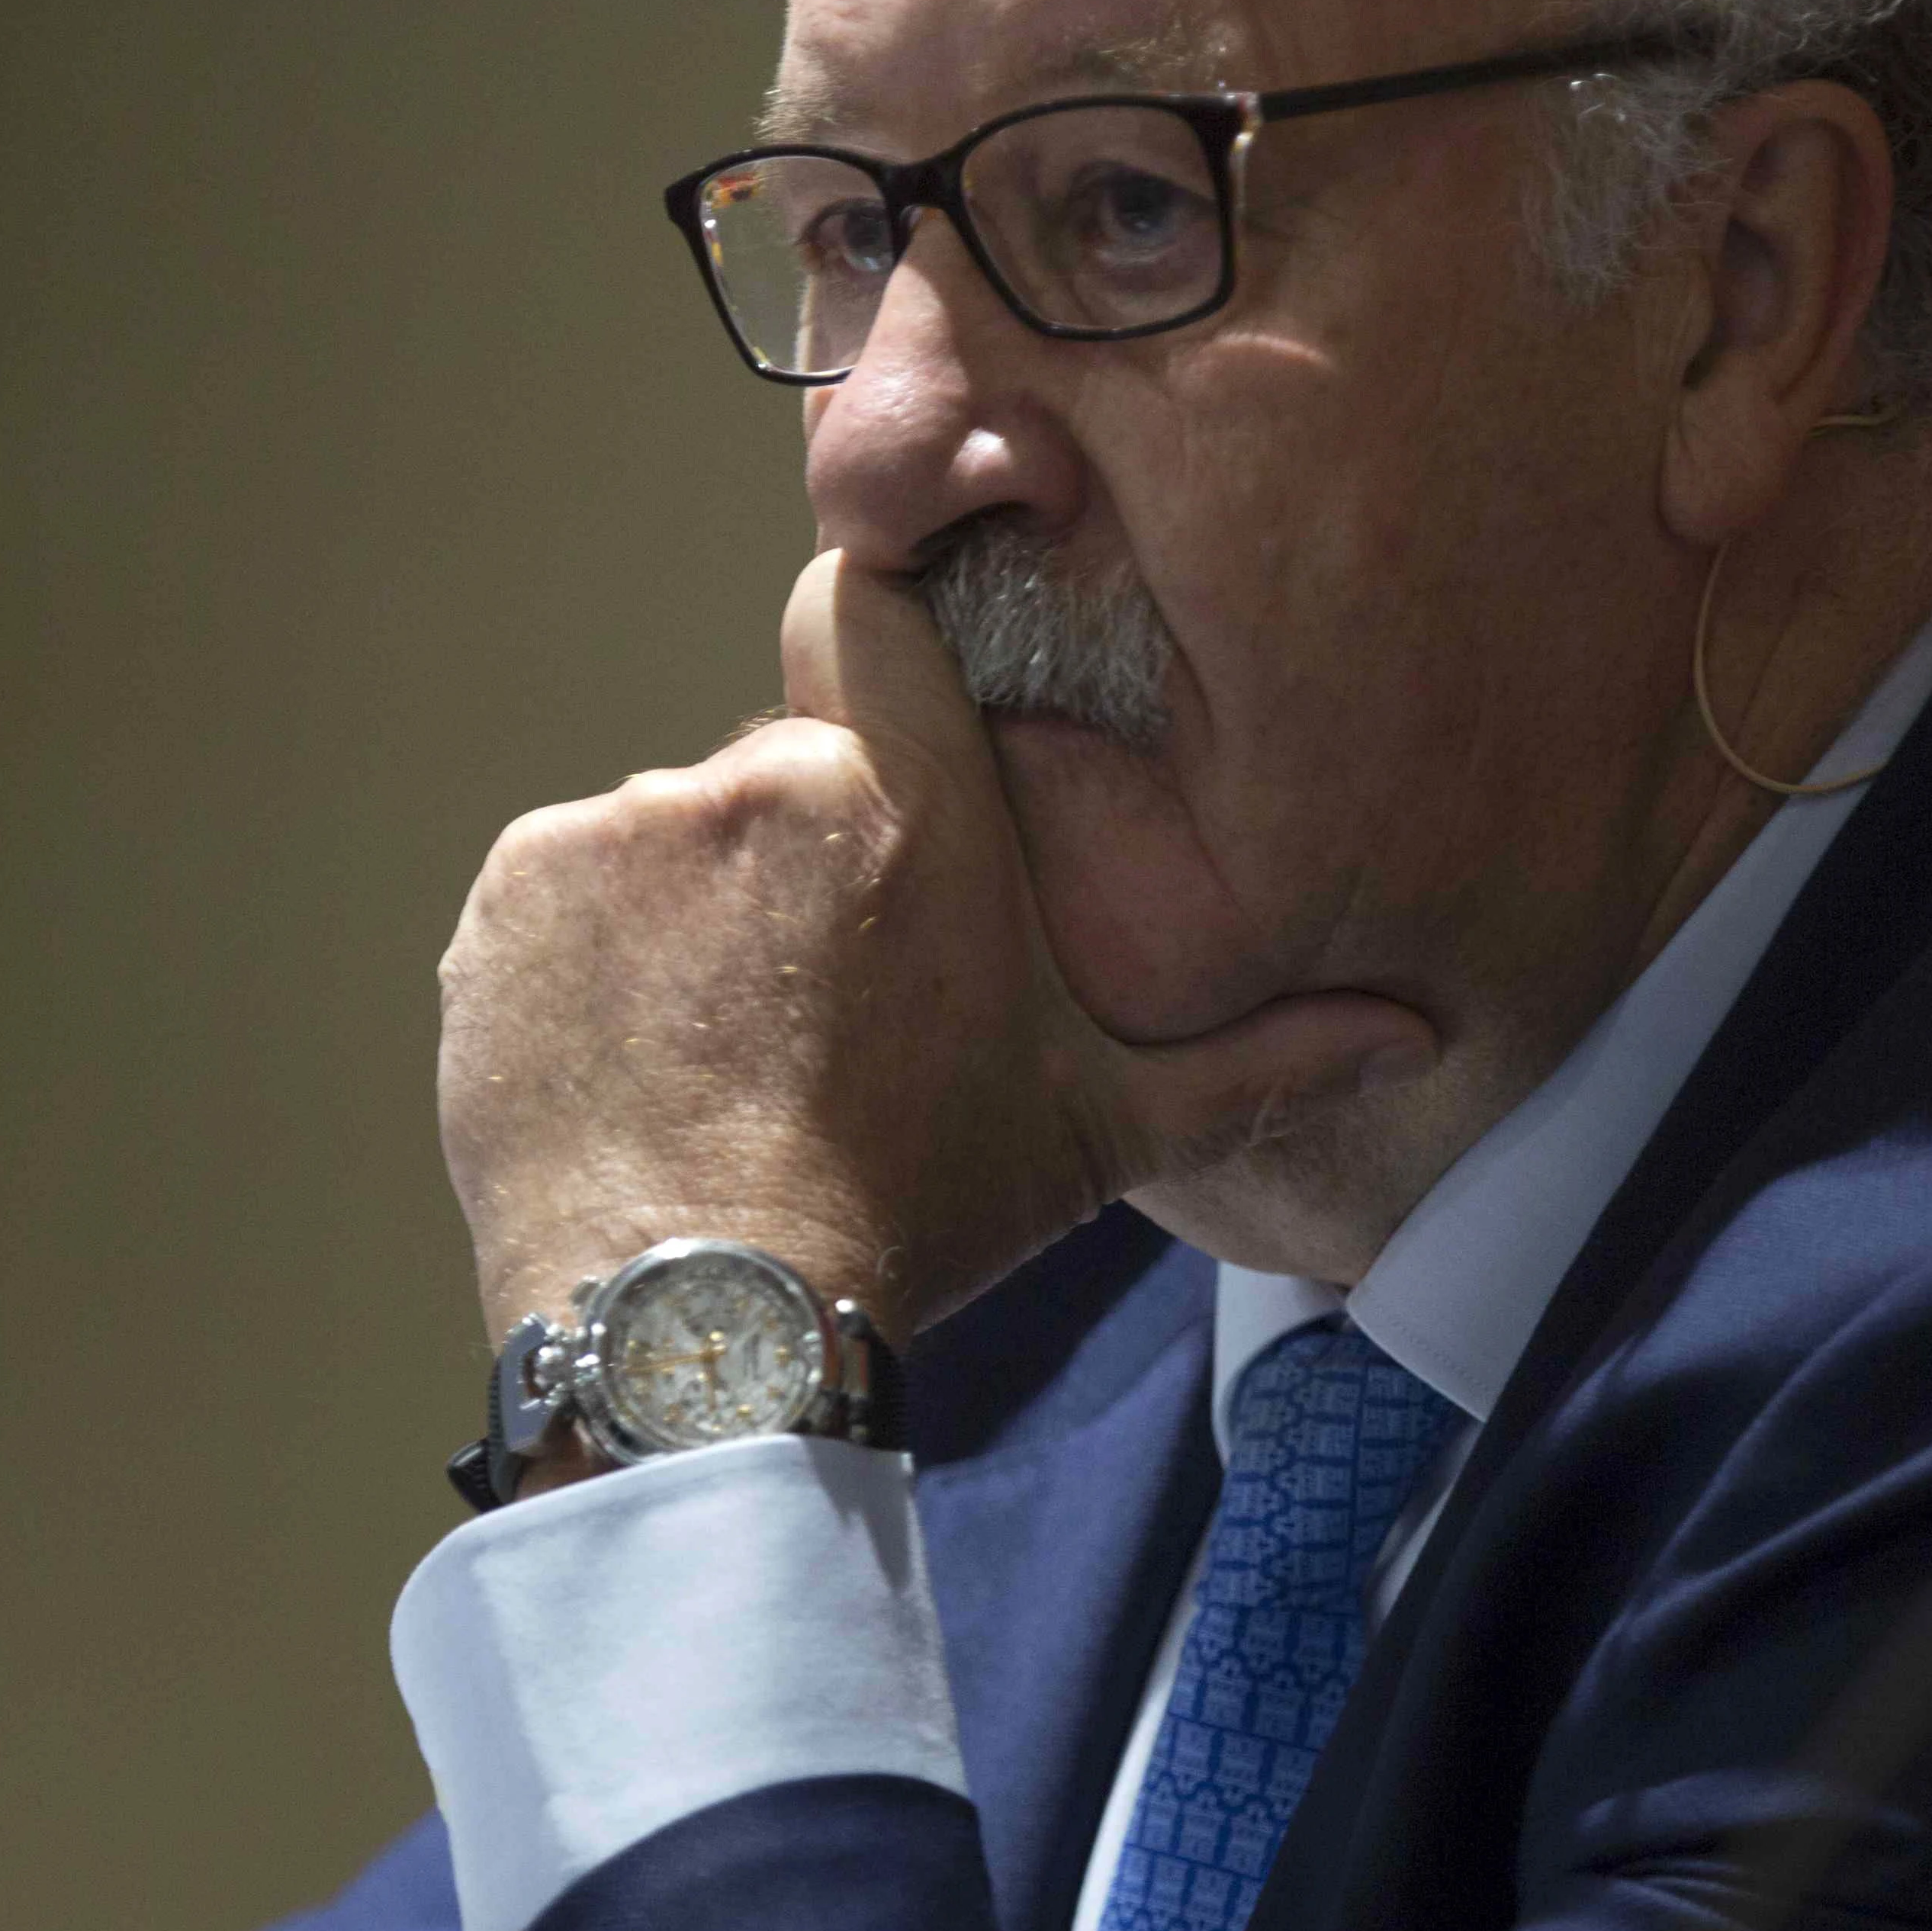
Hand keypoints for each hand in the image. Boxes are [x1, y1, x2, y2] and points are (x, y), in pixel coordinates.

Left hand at [434, 550, 1437, 1349]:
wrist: (701, 1324)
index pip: (867, 606)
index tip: (883, 713)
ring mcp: (618, 833)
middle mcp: (759, 785)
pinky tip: (636, 1063)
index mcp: (909, 805)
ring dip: (693, 915)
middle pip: (779, 766)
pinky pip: (564, 889)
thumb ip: (1260, 1058)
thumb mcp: (1102, 1132)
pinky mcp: (514, 895)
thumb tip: (1417, 1032)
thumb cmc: (915, 1217)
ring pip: (668, 835)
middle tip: (817, 1001)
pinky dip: (589, 957)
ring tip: (723, 1054)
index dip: (873, 642)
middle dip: (800, 856)